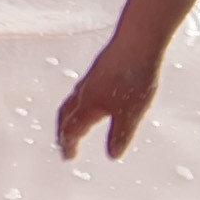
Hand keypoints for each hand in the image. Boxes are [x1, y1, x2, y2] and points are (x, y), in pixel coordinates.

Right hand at [53, 32, 163, 160]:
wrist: (137, 42)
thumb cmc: (133, 79)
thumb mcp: (130, 114)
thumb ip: (120, 135)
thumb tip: (112, 155)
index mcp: (88, 107)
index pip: (72, 130)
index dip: (69, 144)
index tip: (68, 156)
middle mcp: (83, 93)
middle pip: (65, 116)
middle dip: (63, 132)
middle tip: (63, 144)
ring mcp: (90, 79)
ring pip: (72, 102)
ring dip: (68, 116)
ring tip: (72, 123)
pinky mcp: (98, 69)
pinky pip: (81, 91)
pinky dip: (79, 103)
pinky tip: (91, 99)